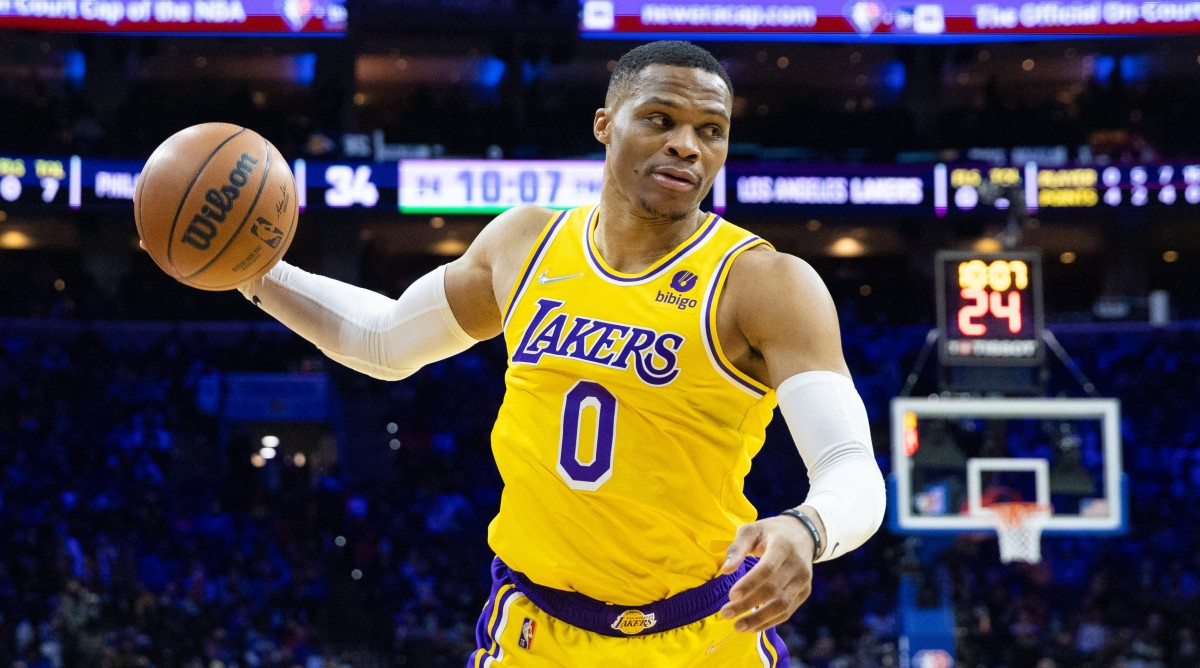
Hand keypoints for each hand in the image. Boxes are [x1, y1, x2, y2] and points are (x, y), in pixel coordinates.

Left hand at [717, 515, 814, 633]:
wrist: (803, 534)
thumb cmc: (770, 532)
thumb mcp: (752, 530)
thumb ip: (737, 547)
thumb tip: (725, 570)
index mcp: (783, 546)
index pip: (767, 569)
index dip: (749, 583)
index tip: (730, 595)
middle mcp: (797, 565)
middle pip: (772, 590)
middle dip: (747, 605)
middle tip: (725, 613)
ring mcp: (803, 581)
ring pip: (782, 606)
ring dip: (758, 619)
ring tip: (737, 626)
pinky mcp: (805, 592)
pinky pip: (787, 611)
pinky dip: (769, 622)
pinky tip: (752, 627)